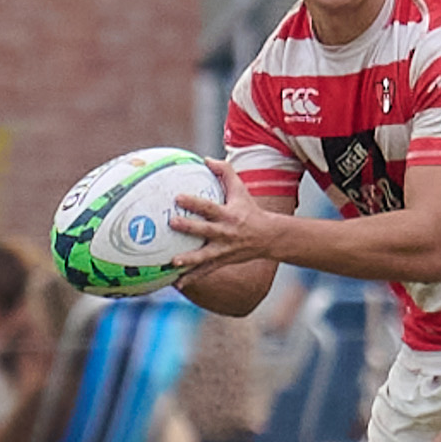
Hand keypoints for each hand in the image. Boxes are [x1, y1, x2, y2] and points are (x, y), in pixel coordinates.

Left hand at [169, 158, 277, 277]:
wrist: (268, 237)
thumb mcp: (241, 189)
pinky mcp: (222, 261)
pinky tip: (176, 283)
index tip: (178, 197)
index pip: (209, 207)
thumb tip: (206, 158)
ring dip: (189, 260)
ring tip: (173, 262)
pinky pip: (205, 272)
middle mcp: (226, 233)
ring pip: (204, 256)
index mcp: (229, 215)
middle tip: (172, 223)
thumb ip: (225, 172)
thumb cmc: (249, 210)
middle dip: (189, 228)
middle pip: (206, 231)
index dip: (194, 202)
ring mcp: (224, 250)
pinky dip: (191, 278)